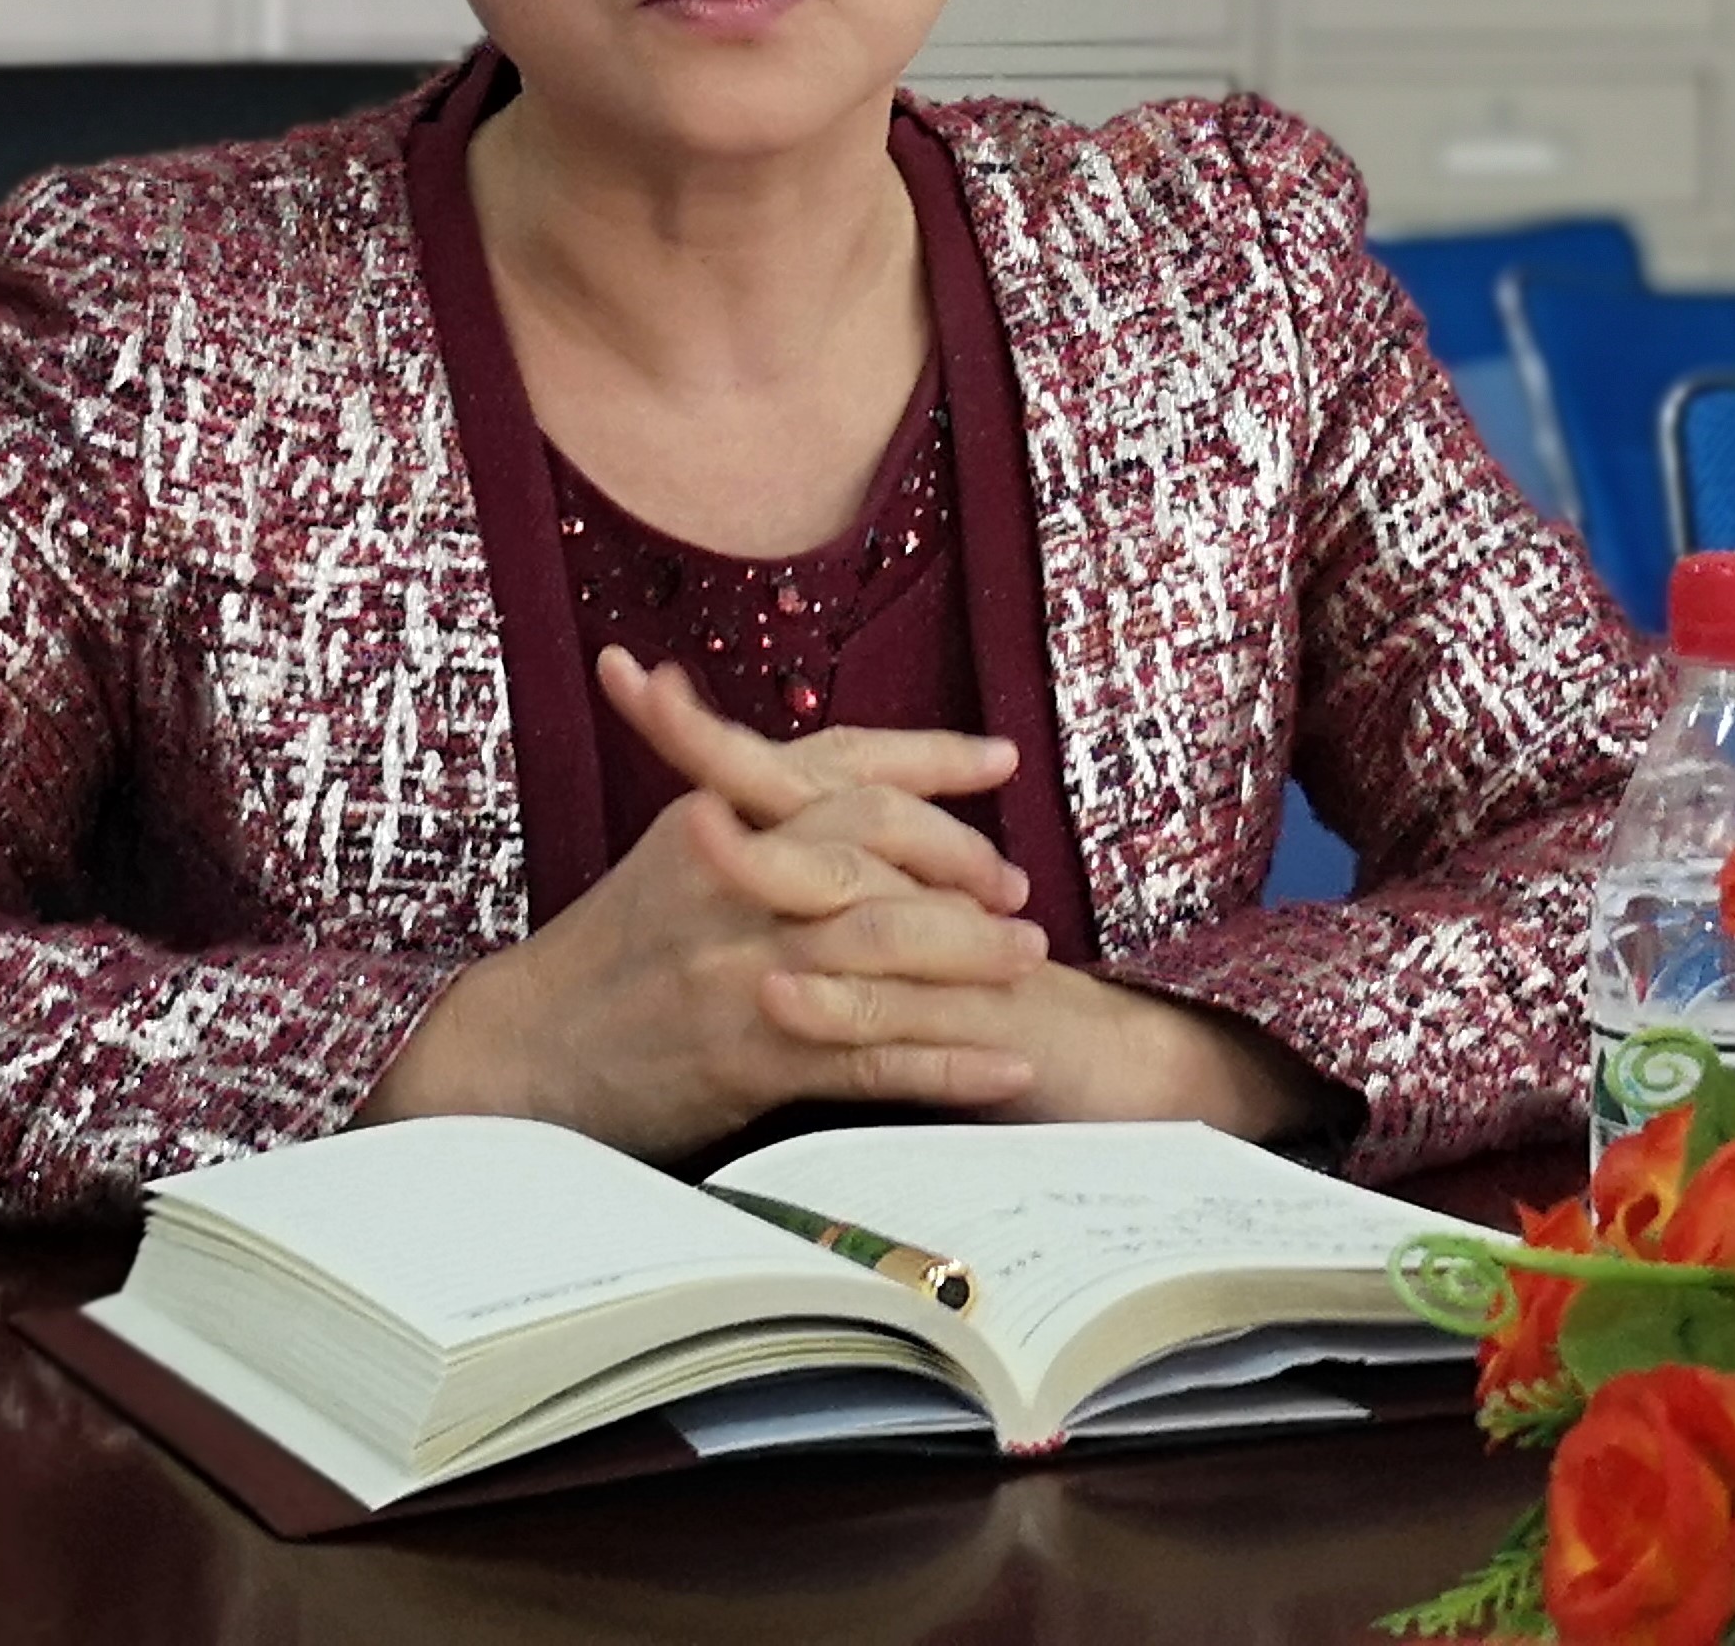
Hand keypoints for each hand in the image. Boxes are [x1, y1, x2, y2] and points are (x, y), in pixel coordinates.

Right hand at [357, 654, 1051, 1155]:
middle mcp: (734, 880)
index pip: (842, 764)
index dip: (929, 759)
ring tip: (1033, 967)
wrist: (517, 1053)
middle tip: (1018, 890)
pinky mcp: (748, 1055)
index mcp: (717, 818)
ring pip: (884, 945)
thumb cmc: (601, 958)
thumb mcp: (669, 859)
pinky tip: (1006, 1069)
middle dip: (963, 862)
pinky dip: (949, 1063)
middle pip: (878, 846)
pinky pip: (871, 1055)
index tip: (998, 761)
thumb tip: (821, 783)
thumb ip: (747, 813)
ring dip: (972, 957)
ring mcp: (743, 968)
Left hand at [603, 654, 1344, 1149]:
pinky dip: (834, 1004)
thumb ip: (843, 889)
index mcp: (874, 855)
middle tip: (648, 694)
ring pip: (842, 890)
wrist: (1109, 1063)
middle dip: (717, 749)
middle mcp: (902, 880)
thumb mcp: (905, 933)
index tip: (625, 672)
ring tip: (695, 832)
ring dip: (766, 857)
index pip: (780, 770)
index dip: (703, 727)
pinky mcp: (965, 1031)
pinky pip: (886, 1021)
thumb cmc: (992, 994)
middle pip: (802, 791)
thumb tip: (740, 839)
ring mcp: (935, 949)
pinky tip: (782, 996)